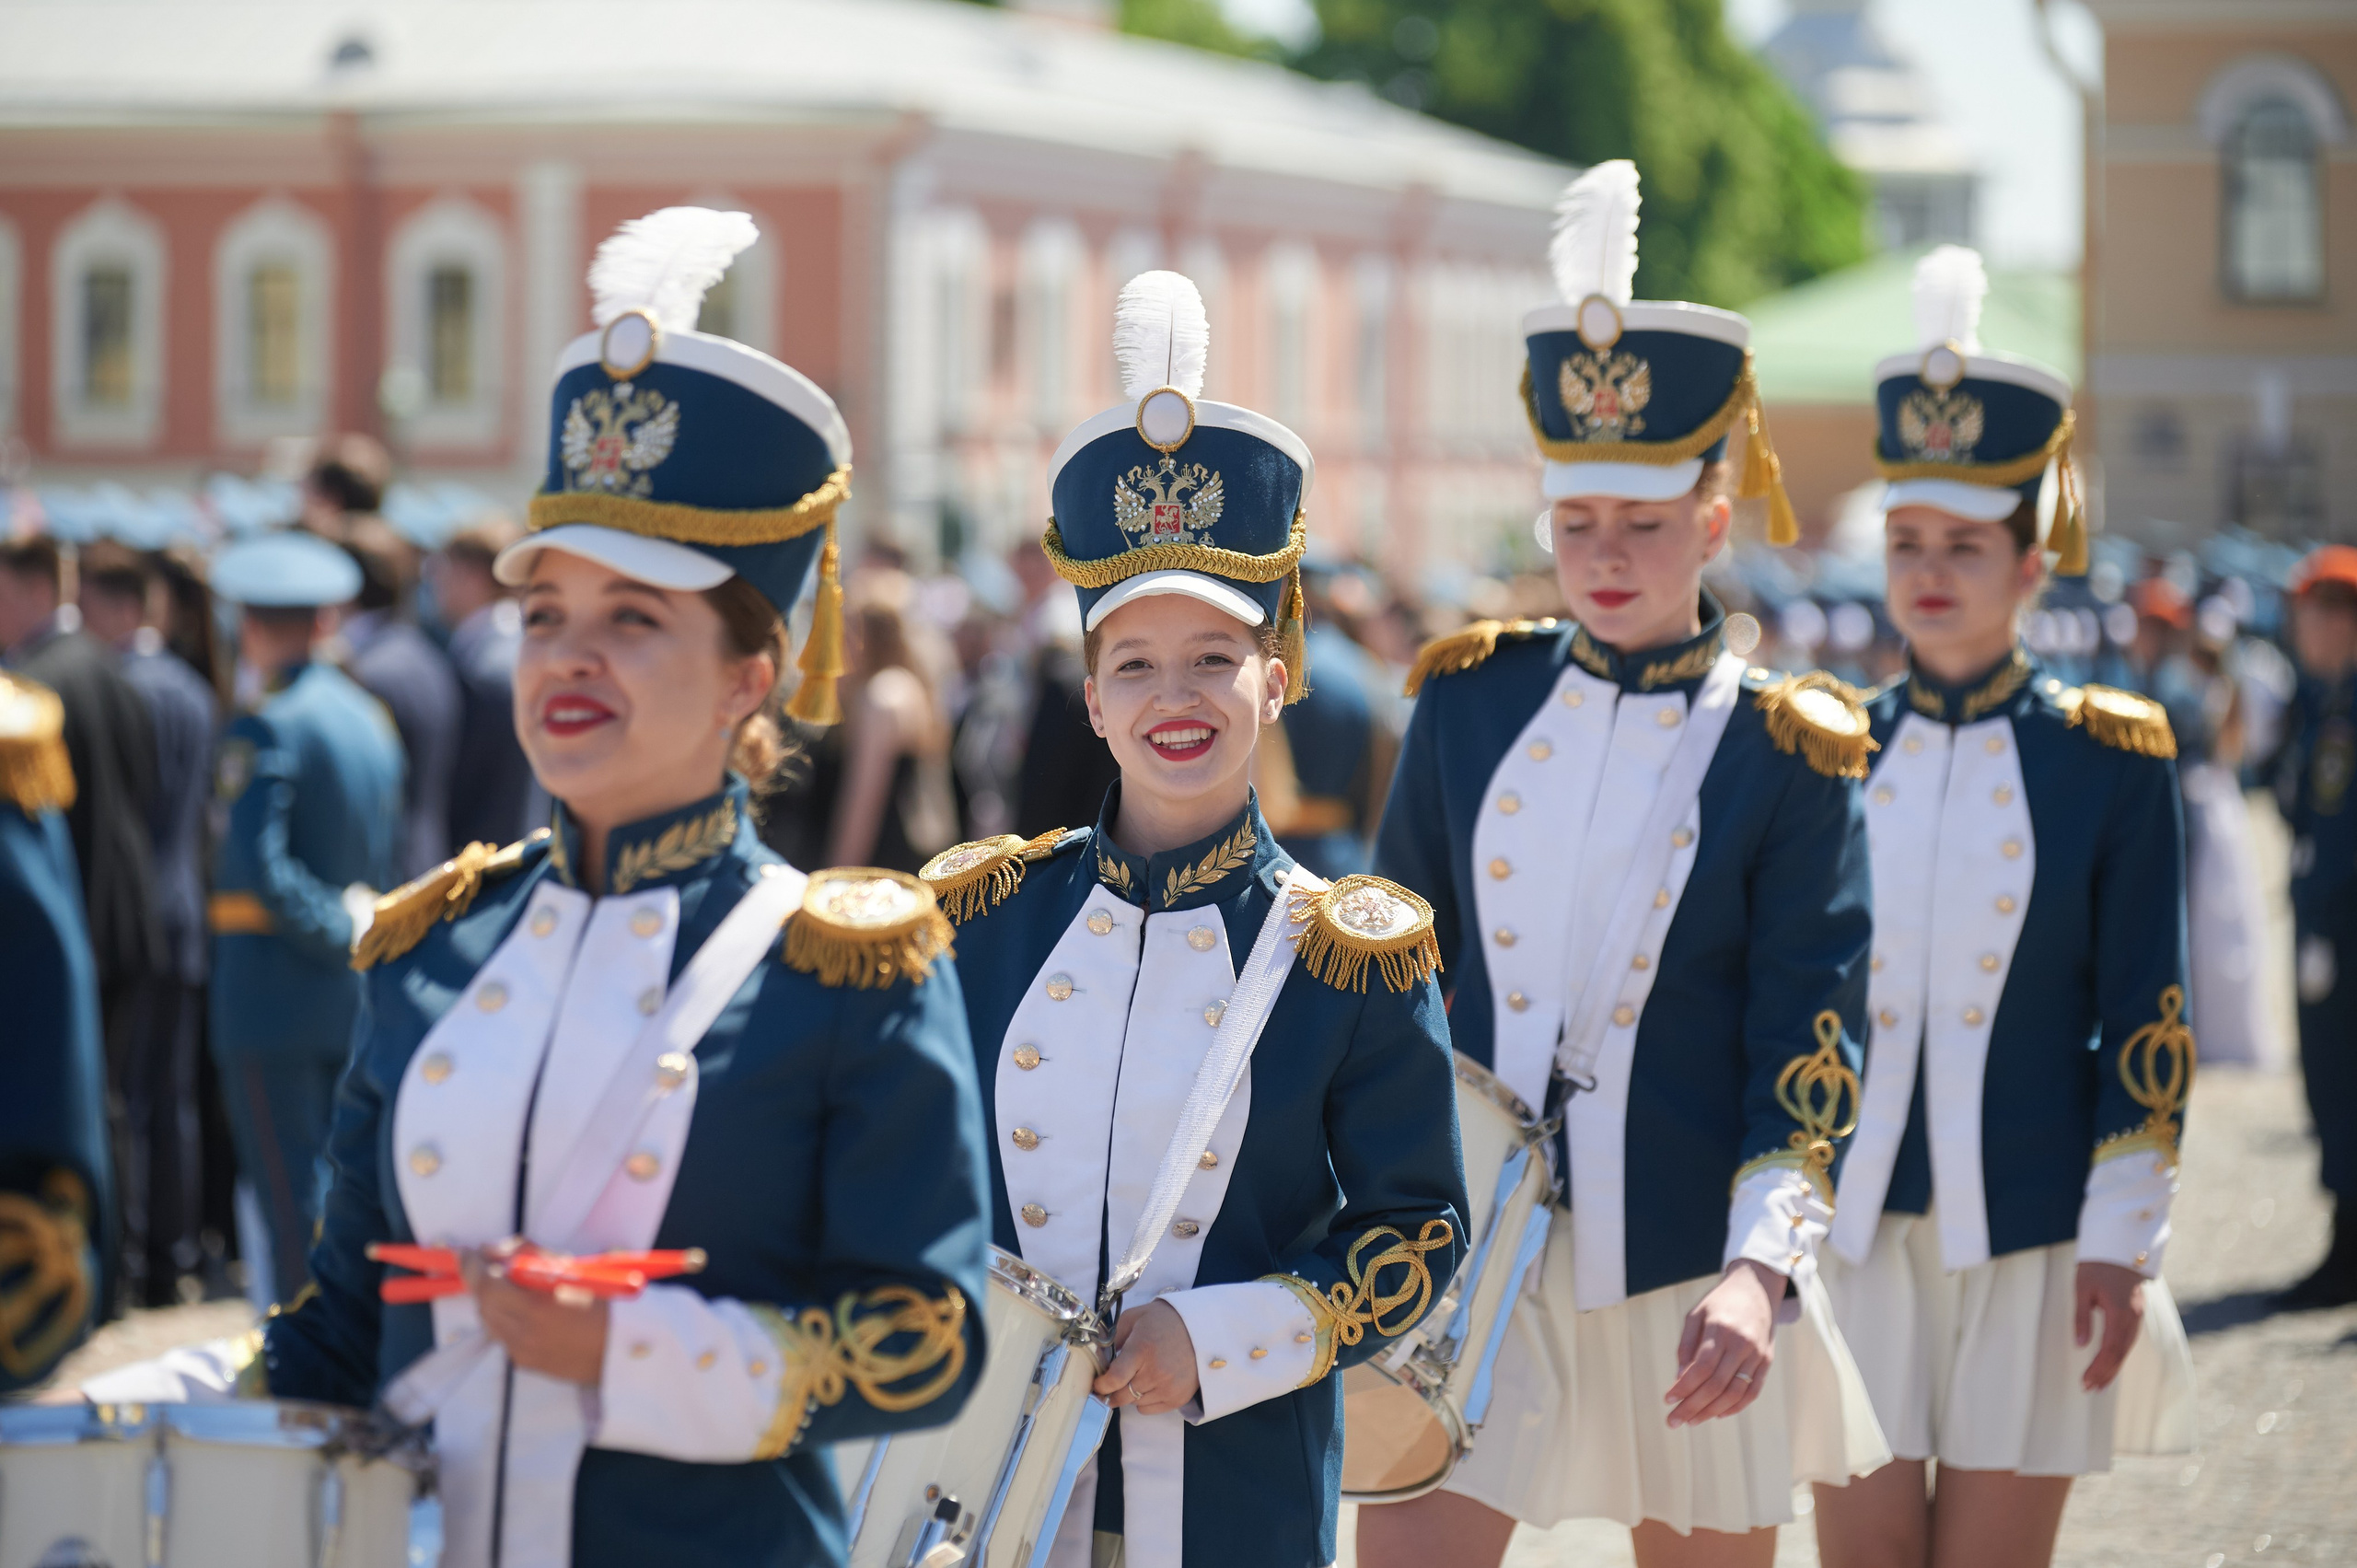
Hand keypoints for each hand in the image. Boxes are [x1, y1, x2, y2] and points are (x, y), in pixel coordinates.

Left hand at [461, 1241, 608, 1385]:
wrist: (627, 1347)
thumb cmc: (609, 1302)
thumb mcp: (573, 1268)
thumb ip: (528, 1256)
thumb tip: (493, 1250)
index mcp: (536, 1308)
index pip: (486, 1285)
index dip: (472, 1266)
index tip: (466, 1251)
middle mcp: (523, 1335)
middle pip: (483, 1304)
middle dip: (485, 1282)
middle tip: (497, 1266)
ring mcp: (523, 1353)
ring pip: (490, 1322)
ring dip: (493, 1302)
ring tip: (514, 1288)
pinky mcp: (528, 1364)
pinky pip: (504, 1337)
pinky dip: (506, 1319)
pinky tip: (526, 1311)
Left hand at [1092, 1298, 1199, 1416]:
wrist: (1201, 1329)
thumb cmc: (1165, 1321)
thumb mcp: (1135, 1317)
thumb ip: (1115, 1336)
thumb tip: (1101, 1357)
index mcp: (1141, 1350)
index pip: (1114, 1379)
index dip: (1101, 1385)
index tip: (1097, 1384)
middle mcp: (1154, 1373)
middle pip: (1122, 1396)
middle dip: (1111, 1392)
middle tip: (1110, 1385)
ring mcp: (1168, 1388)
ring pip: (1134, 1403)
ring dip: (1130, 1395)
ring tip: (1137, 1379)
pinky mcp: (1178, 1399)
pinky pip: (1148, 1410)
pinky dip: (1144, 1401)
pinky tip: (1149, 1385)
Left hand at [1664, 1258, 1782, 1427]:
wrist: (1756, 1288)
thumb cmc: (1720, 1302)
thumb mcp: (1696, 1315)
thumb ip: (1686, 1345)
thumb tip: (1679, 1379)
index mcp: (1720, 1329)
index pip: (1700, 1368)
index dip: (1684, 1387)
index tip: (1667, 1400)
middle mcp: (1741, 1343)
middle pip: (1716, 1385)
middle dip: (1693, 1406)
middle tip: (1674, 1420)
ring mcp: (1757, 1354)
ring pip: (1735, 1392)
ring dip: (1712, 1411)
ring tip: (1693, 1420)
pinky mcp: (1767, 1361)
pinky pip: (1753, 1391)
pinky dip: (1736, 1407)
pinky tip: (1718, 1413)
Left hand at [2073, 1260, 2145, 1391]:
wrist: (2120, 1246)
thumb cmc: (2097, 1265)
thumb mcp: (2082, 1288)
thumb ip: (2082, 1317)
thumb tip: (2081, 1345)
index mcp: (2119, 1312)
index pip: (2110, 1349)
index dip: (2098, 1368)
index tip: (2085, 1382)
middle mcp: (2133, 1318)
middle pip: (2120, 1353)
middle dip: (2105, 1373)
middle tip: (2089, 1389)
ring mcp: (2137, 1316)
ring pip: (2126, 1349)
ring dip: (2112, 1367)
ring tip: (2098, 1384)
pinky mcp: (2136, 1314)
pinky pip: (2128, 1340)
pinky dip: (2119, 1355)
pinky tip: (2110, 1364)